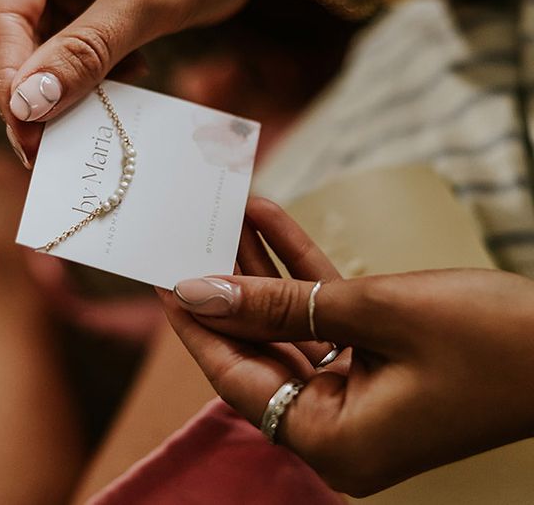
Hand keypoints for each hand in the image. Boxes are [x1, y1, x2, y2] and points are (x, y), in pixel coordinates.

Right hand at [0, 0, 374, 159]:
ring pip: (46, 46)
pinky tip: (127, 81)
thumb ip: (86, 53)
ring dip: (69, 86)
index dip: (9, 77)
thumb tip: (28, 106)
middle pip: (17, 32)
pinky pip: (75, 44)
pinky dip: (94, 72)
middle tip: (46, 151)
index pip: (4, 11)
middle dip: (38, 90)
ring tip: (95, 123)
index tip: (23, 132)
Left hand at [159, 197, 533, 496]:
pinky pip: (326, 315)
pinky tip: (271, 218)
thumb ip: (278, 305)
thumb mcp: (373, 313)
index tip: (161, 275)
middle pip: (259, 347)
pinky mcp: (381, 361)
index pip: (236, 376)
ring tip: (227, 213)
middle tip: (190, 235)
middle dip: (227, 284)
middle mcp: (340, 427)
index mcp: (333, 441)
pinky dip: (302, 269)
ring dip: (262, 267)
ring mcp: (361, 395)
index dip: (195, 322)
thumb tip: (200, 294)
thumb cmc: (492, 338)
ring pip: (289, 323)